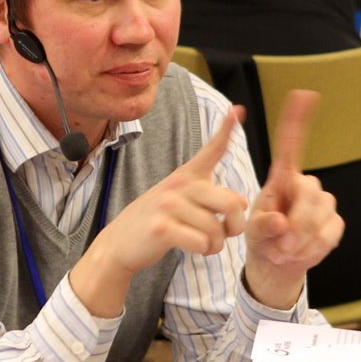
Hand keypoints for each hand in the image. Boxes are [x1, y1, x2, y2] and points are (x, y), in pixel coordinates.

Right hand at [70, 107, 249, 317]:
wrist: (119, 243)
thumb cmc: (158, 222)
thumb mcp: (181, 201)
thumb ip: (211, 198)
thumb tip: (242, 200)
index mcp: (186, 176)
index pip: (210, 151)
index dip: (226, 130)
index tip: (237, 110)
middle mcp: (178, 185)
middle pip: (232, 203)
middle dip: (237, 225)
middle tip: (227, 234)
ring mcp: (168, 205)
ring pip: (217, 230)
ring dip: (215, 245)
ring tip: (202, 244)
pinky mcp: (162, 228)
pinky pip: (202, 243)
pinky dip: (203, 251)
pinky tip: (192, 249)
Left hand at [244, 90, 342, 307]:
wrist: (276, 261)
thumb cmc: (262, 237)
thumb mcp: (253, 230)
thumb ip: (263, 225)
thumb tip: (280, 222)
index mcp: (282, 178)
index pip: (290, 144)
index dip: (296, 120)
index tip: (303, 94)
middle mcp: (305, 184)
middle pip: (311, 195)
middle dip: (297, 225)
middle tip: (280, 247)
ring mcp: (323, 202)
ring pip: (321, 216)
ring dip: (301, 241)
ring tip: (283, 251)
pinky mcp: (334, 222)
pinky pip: (330, 233)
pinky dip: (313, 249)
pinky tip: (300, 253)